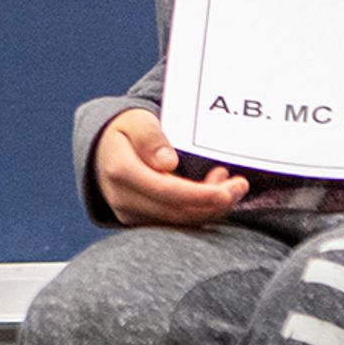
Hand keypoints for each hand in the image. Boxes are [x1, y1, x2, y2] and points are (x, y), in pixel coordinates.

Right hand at [94, 109, 246, 227]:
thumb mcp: (137, 122)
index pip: (165, 191)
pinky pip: (175, 222)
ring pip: (178, 220)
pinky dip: (199, 210)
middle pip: (176, 211)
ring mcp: (130, 213)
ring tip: (230, 184)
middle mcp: (123, 198)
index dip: (199, 195)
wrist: (103, 150)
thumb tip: (168, 163)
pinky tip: (213, 191)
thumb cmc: (126, 131)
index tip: (226, 191)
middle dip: (213, 203)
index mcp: (121, 171)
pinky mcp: (140, 220)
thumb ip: (151, 138)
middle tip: (240, 185)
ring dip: (210, 207)